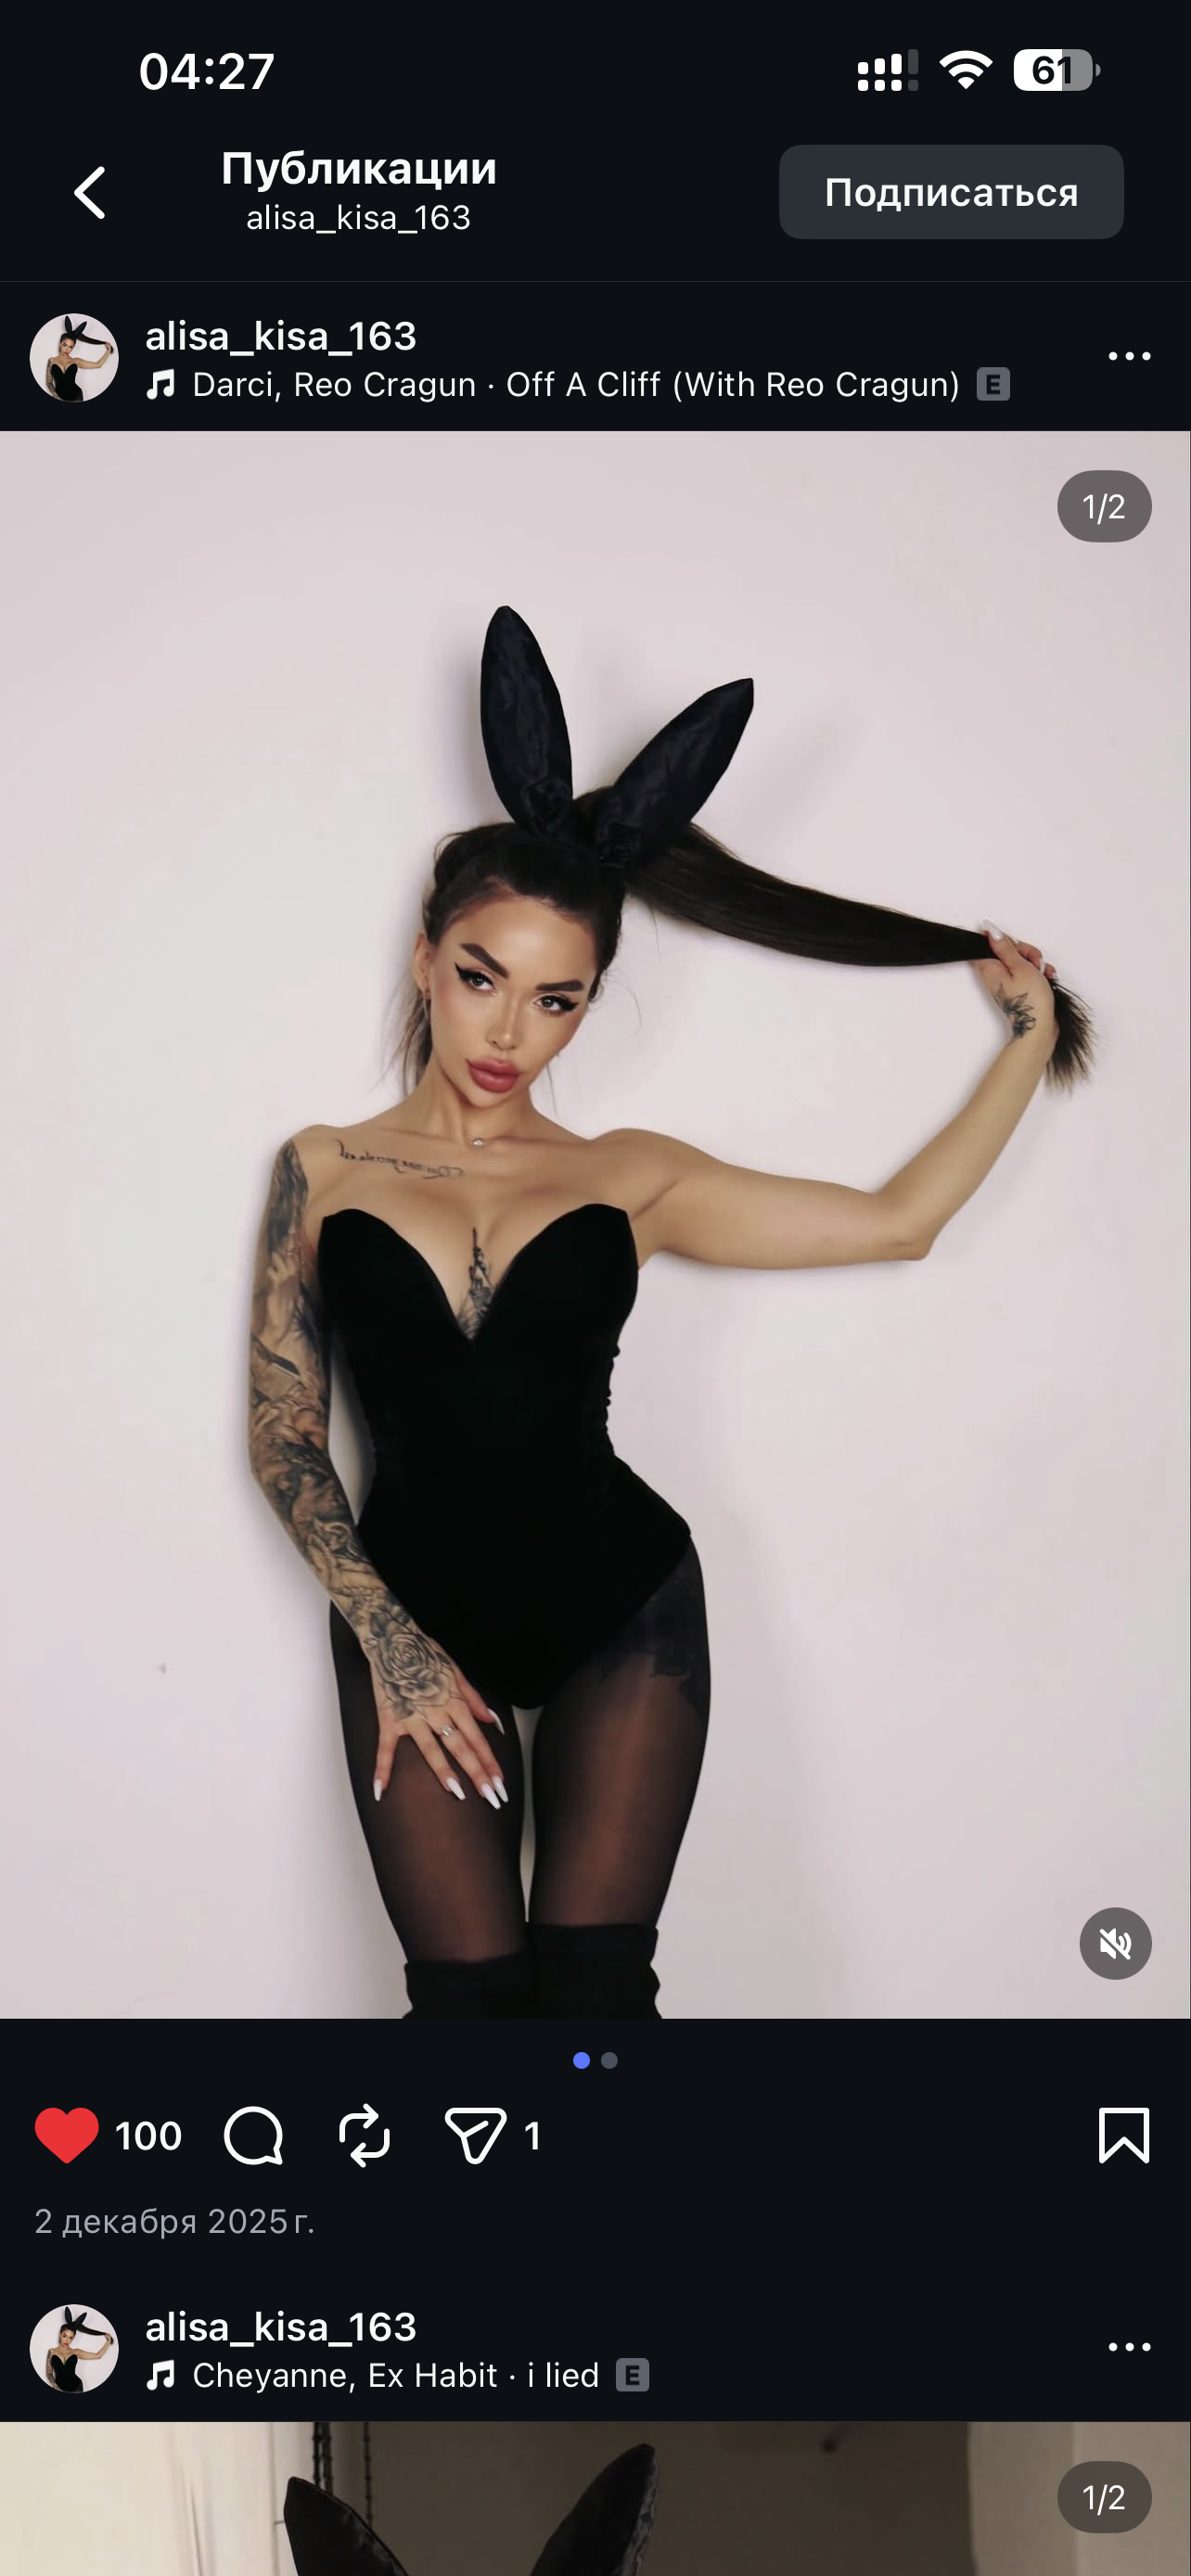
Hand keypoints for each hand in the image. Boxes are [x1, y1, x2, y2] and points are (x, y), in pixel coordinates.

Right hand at [364, 1612, 507, 1811]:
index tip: (500, 1782)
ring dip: (445, 1772)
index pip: (477, 1737)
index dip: (490, 1761)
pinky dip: (382, 1769)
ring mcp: (412, 1717)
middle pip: (461, 1747)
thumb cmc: (426, 1654)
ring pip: (431, 1749)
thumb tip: (493, 1721)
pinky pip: (385, 1748)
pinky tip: (381, 1790)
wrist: (393, 1639)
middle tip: (491, 1797)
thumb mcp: (457, 1672)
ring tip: (458, 1794)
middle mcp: (436, 1712)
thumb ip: (475, 1699)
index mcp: (454, 1701)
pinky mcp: (389, 1719)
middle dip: (477, 1773)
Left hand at [971, 924, 1057, 1053]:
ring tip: (1042, 973)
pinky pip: (1027, 972)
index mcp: (989, 968)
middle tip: (1033, 961)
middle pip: (1007, 950)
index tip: (1017, 947)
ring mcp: (1006, 982)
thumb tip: (989, 930)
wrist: (1039, 1027)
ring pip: (1020, 961)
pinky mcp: (1018, 988)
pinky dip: (1037, 973)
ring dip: (1035, 963)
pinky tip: (1046, 978)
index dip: (1005, 940)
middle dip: (1025, 952)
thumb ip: (1005, 947)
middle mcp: (994, 974)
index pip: (988, 943)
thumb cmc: (1029, 999)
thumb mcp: (1019, 966)